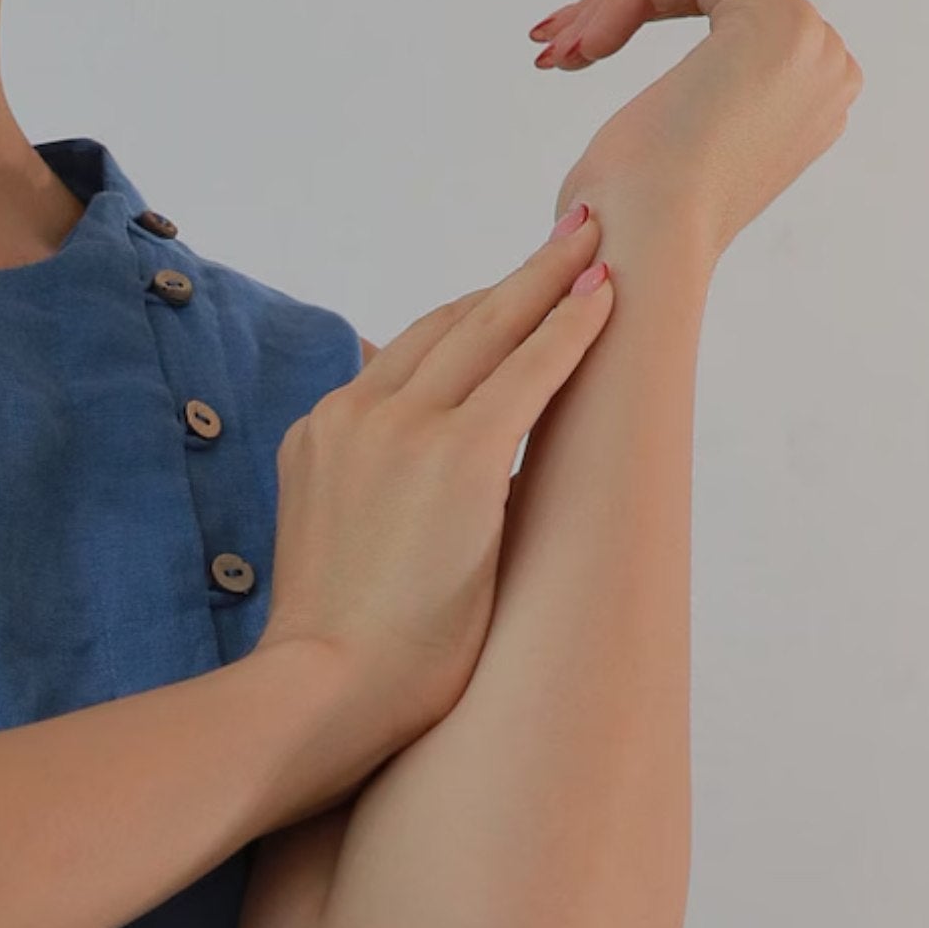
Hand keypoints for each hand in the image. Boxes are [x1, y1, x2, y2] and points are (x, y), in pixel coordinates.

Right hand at [256, 203, 618, 802]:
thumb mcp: (335, 554)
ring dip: (548, 280)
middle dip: (516, 277)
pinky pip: (529, 371)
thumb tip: (436, 507)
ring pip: (489, 329)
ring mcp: (400, 429)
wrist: (320, 691)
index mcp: (320, 436)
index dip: (464, 319)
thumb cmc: (336, 658)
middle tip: (568, 236)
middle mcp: (353, 415)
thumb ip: (373, 506)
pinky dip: (572, 327)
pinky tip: (609, 297)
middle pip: (450, 323)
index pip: (403, 354)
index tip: (505, 295)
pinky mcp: (456, 456)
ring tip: (595, 243)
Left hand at [530, 0, 858, 259]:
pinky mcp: (780, 21)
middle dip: (621, 0)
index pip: (729, 16)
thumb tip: (684, 99)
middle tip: (551, 31)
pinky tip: (584, 48)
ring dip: (613, 4)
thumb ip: (691, 111)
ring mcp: (812, 45)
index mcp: (805, 104)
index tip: (575, 33)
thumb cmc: (630, 221)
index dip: (647, 7)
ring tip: (556, 49)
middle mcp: (825, 70)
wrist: (641, 247)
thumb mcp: (660, 150)